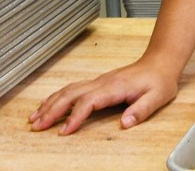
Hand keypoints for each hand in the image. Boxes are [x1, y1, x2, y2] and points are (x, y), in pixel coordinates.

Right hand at [27, 57, 179, 134]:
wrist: (160, 63)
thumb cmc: (159, 81)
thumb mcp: (158, 97)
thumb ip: (142, 110)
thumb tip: (125, 123)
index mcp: (115, 87)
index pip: (89, 102)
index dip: (75, 117)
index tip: (64, 131)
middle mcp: (103, 82)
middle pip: (71, 95)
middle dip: (52, 111)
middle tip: (37, 126)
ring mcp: (98, 81)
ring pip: (68, 90)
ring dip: (50, 104)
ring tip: (34, 119)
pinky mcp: (97, 83)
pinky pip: (72, 89)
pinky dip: (56, 97)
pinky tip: (47, 105)